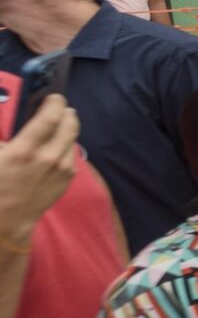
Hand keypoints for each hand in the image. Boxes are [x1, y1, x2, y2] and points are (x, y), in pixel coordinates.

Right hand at [0, 95, 80, 247]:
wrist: (6, 219)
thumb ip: (5, 137)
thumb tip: (15, 122)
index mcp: (24, 150)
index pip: (50, 116)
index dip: (54, 103)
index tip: (53, 97)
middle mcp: (48, 158)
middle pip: (69, 123)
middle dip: (66, 112)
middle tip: (60, 108)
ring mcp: (61, 169)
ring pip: (72, 138)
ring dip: (68, 128)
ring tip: (58, 125)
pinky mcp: (68, 178)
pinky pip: (72, 154)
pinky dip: (66, 145)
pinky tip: (56, 146)